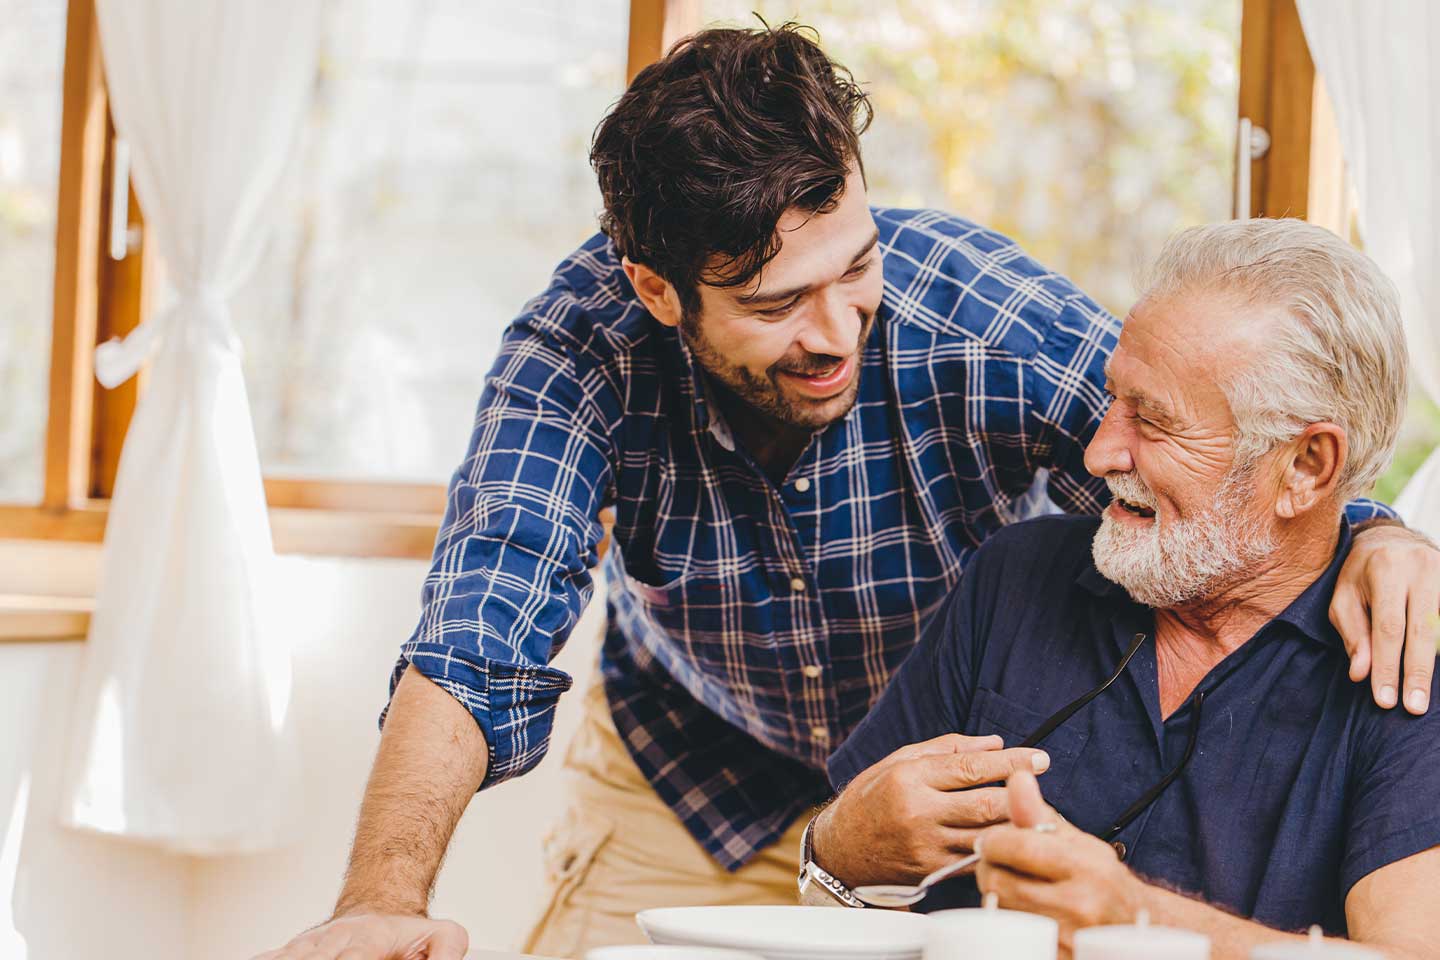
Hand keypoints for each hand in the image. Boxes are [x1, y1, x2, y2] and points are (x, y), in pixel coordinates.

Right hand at [251, 912, 468, 959]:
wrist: (381, 904)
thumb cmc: (408, 933)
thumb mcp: (445, 936)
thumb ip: (447, 953)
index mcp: (368, 938)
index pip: (353, 958)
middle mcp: (334, 940)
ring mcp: (309, 946)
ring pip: (289, 958)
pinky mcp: (293, 952)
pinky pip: (270, 958)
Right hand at [813, 733, 1049, 886]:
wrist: (841, 849)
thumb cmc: (873, 796)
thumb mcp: (900, 760)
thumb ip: (948, 748)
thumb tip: (995, 743)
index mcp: (910, 778)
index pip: (972, 768)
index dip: (1011, 762)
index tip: (1040, 757)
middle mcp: (918, 812)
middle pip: (986, 804)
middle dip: (1022, 794)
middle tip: (1043, 786)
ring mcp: (926, 846)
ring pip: (986, 836)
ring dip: (1015, 824)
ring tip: (1037, 812)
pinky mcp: (931, 871)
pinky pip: (974, 859)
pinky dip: (996, 847)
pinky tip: (1011, 837)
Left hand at [976, 771, 1141, 951]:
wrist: (1131, 926)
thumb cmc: (1099, 879)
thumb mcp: (1075, 841)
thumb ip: (1038, 812)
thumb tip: (1017, 777)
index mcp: (1084, 866)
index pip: (1016, 847)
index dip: (993, 841)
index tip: (991, 840)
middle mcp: (1079, 904)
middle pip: (998, 883)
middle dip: (990, 869)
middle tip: (999, 866)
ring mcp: (1067, 937)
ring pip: (1001, 910)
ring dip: (997, 896)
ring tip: (1014, 887)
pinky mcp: (1057, 957)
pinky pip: (1011, 939)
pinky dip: (1008, 924)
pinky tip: (1020, 913)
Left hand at [1331, 522, 1439, 714]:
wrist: (1394, 538)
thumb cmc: (1363, 573)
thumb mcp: (1345, 596)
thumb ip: (1352, 633)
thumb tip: (1360, 674)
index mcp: (1386, 569)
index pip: (1388, 627)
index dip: (1388, 666)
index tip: (1385, 700)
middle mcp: (1422, 568)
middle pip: (1422, 631)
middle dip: (1417, 673)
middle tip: (1414, 708)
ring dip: (1435, 662)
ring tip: (1427, 696)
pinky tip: (1439, 670)